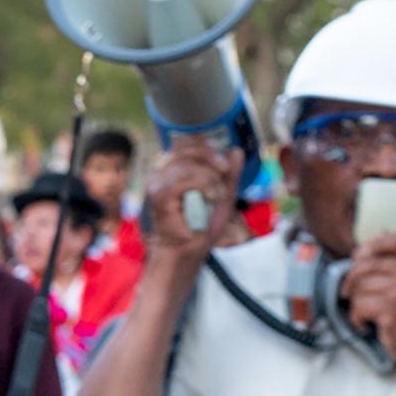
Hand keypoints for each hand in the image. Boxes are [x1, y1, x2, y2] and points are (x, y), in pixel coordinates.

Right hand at [141, 137, 241, 275]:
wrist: (187, 253)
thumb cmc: (201, 228)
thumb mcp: (223, 196)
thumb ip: (230, 174)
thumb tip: (236, 150)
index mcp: (173, 170)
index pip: (185, 142)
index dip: (206, 144)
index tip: (223, 161)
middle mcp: (162, 173)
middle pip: (186, 147)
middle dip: (212, 156)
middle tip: (225, 172)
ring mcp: (158, 183)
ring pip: (189, 163)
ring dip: (210, 177)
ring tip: (216, 195)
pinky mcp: (160, 194)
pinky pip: (186, 178)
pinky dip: (204, 185)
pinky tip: (211, 197)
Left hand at [340, 234, 395, 387]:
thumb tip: (364, 248)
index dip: (374, 244)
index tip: (360, 256)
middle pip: (367, 265)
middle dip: (351, 280)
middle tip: (348, 292)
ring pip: (360, 287)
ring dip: (355, 303)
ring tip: (366, 313)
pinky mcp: (392, 309)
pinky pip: (359, 306)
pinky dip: (356, 318)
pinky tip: (365, 324)